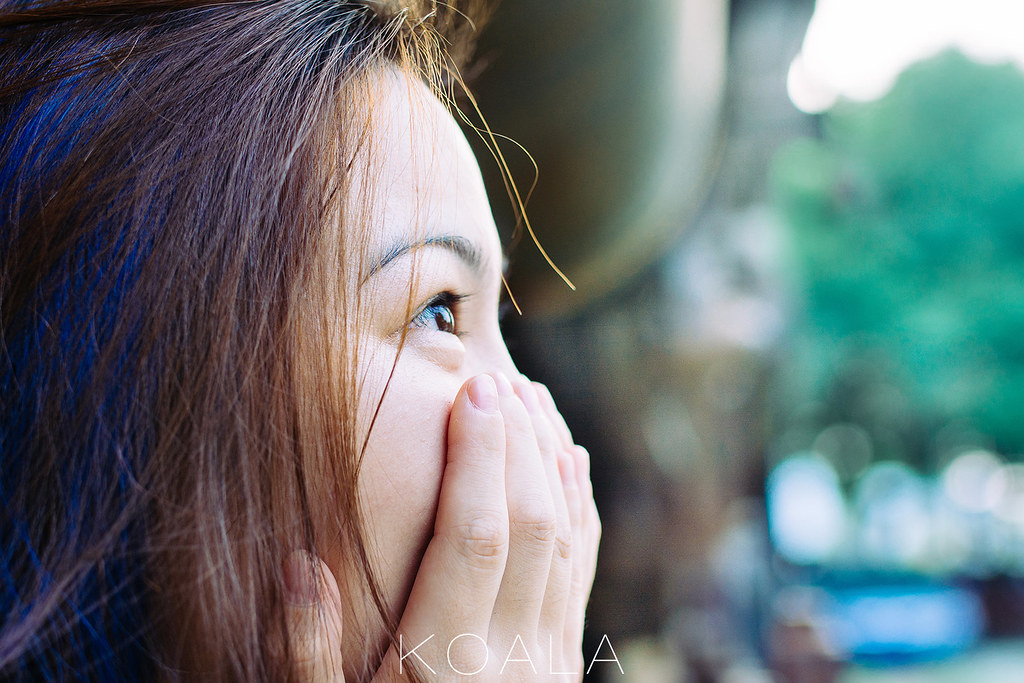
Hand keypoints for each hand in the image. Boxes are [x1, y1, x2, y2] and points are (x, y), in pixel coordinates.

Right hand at [285, 373, 600, 680]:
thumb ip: (304, 655)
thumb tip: (298, 566)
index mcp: (442, 665)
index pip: (475, 537)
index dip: (479, 458)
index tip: (473, 392)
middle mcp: (509, 657)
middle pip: (531, 524)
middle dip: (517, 442)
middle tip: (498, 377)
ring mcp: (547, 659)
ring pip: (566, 537)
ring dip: (551, 460)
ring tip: (532, 397)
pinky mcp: (563, 660)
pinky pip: (583, 566)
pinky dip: (580, 504)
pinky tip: (568, 458)